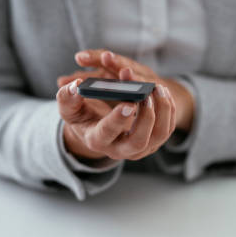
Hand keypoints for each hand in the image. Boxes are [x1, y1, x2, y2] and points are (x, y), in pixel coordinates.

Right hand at [56, 76, 175, 160]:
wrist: (95, 129)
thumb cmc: (82, 117)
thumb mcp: (69, 108)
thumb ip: (66, 97)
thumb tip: (75, 86)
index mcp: (96, 140)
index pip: (107, 133)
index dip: (118, 119)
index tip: (128, 102)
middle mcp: (118, 149)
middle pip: (138, 141)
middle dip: (146, 117)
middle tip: (147, 94)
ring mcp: (138, 148)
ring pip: (158, 136)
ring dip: (162, 111)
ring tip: (157, 88)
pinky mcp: (152, 142)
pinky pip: (167, 129)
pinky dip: (168, 110)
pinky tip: (162, 92)